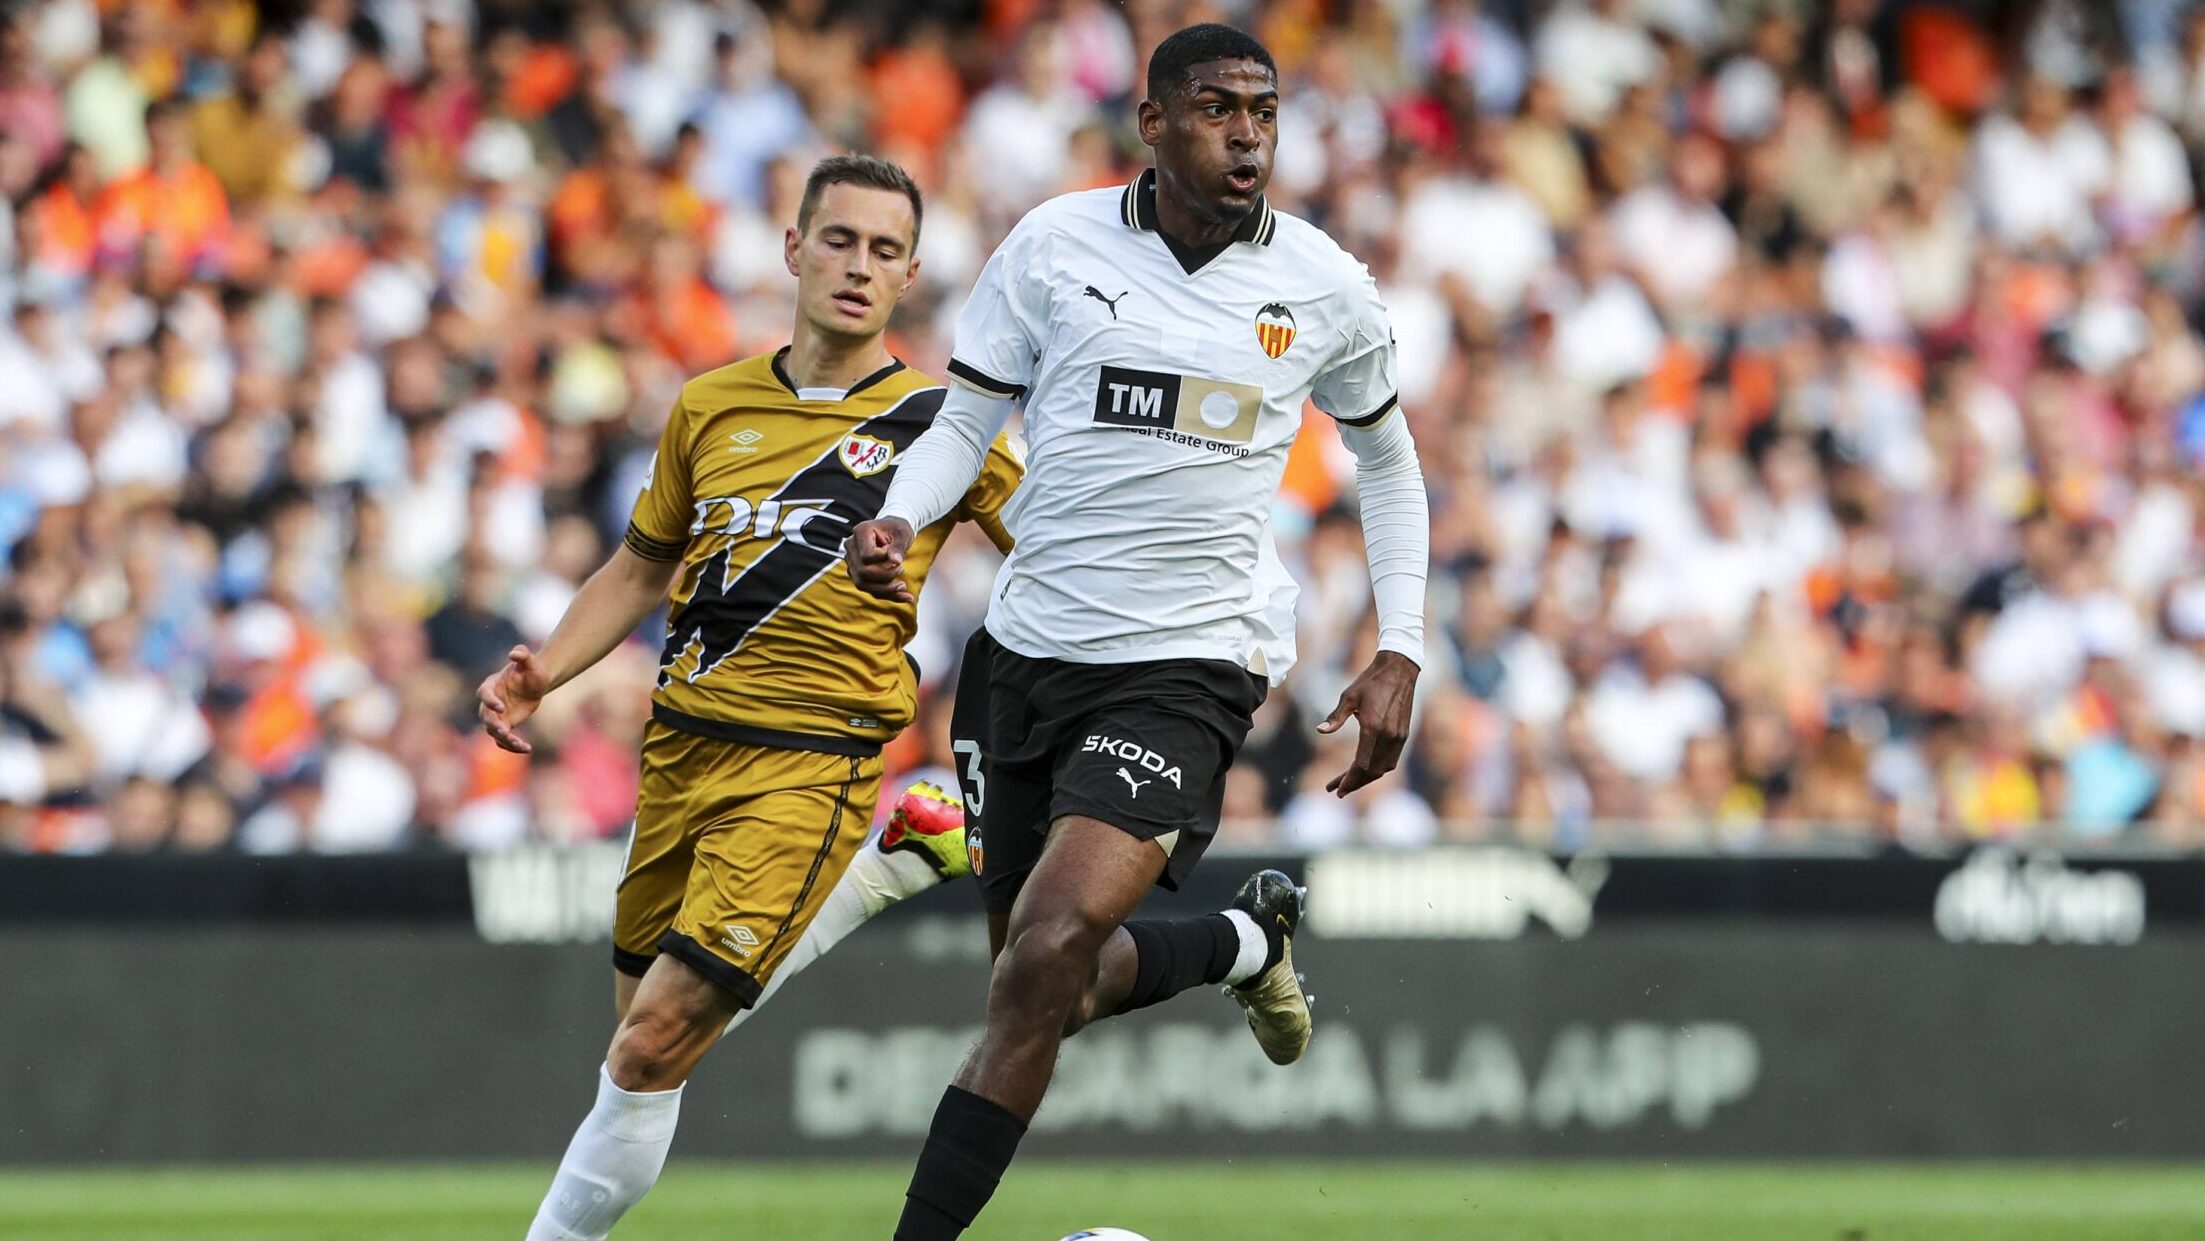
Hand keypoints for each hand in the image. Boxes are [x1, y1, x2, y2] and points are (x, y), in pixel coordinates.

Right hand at [477, 645, 551, 753]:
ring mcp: (496, 715)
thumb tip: (514, 654)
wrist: (536, 682)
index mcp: (492, 685)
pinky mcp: (505, 725)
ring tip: (519, 744)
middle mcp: (490, 702)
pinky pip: (504, 739)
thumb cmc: (531, 669)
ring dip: (504, 739)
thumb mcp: (530, 661)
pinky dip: (513, 746)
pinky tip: (526, 749)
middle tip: (505, 731)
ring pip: (494, 731)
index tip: (501, 707)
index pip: (484, 694)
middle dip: (493, 724)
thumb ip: (522, 654)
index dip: (490, 701)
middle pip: (485, 716)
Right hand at [845, 517, 916, 602]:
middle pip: (862, 572)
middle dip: (886, 576)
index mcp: (861, 532)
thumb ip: (899, 547)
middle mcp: (851, 547)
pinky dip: (889, 595)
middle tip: (902, 569)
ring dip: (886, 590)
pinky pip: (870, 589)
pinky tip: (906, 597)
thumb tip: (896, 561)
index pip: (867, 556)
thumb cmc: (897, 529)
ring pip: (863, 584)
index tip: (896, 555)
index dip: (884, 559)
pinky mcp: (857, 574)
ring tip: (903, 586)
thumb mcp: (903, 534)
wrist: (893, 531)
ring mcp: (852, 562)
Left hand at [1317, 650, 1418, 796]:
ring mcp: (1399, 737)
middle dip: (1354, 784)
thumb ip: (1335, 717)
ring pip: (1383, 768)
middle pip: (1372, 771)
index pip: (1361, 765)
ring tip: (1349, 782)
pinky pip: (1391, 759)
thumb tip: (1320, 731)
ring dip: (1366, 778)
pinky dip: (1378, 768)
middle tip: (1337, 790)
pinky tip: (1366, 769)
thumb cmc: (1370, 682)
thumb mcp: (1348, 697)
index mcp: (1373, 728)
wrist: (1399, 670)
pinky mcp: (1404, 734)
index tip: (1337, 789)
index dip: (1349, 780)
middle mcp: (1388, 736)